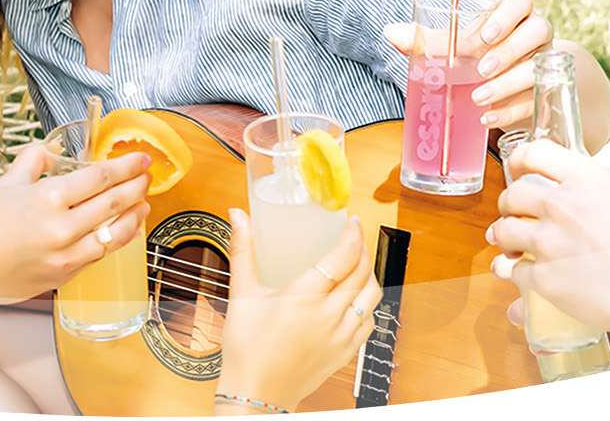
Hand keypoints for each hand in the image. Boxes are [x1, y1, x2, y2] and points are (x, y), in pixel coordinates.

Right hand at [0, 142, 150, 310]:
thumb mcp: (6, 183)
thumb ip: (33, 162)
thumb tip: (51, 149)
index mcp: (48, 198)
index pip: (100, 177)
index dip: (126, 167)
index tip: (141, 161)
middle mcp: (61, 228)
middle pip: (114, 203)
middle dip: (137, 187)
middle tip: (147, 177)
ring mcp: (65, 255)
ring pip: (115, 234)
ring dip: (135, 216)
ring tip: (144, 203)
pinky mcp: (63, 276)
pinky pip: (99, 256)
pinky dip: (115, 241)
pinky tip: (122, 231)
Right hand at [216, 208, 381, 411]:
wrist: (255, 393)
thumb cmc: (246, 348)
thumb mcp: (242, 294)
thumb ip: (242, 251)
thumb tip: (237, 216)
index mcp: (305, 297)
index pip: (343, 256)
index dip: (353, 235)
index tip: (353, 223)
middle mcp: (329, 315)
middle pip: (362, 272)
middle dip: (362, 250)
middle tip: (354, 240)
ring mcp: (341, 336)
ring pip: (372, 297)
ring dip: (369, 276)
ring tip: (357, 266)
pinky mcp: (346, 353)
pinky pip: (370, 322)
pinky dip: (368, 305)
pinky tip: (356, 300)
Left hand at [384, 0, 552, 128]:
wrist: (509, 87)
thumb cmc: (481, 57)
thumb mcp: (458, 48)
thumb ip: (430, 41)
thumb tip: (391, 32)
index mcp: (513, 15)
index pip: (521, 1)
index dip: (506, 16)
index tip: (484, 36)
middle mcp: (533, 35)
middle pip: (538, 30)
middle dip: (508, 51)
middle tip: (481, 69)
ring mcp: (545, 62)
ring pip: (539, 66)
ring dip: (509, 83)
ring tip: (480, 97)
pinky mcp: (547, 92)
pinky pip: (536, 99)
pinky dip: (510, 110)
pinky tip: (487, 119)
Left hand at [488, 141, 609, 360]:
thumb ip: (607, 194)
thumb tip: (601, 199)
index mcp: (587, 180)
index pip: (536, 153)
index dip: (521, 159)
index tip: (518, 168)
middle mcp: (561, 206)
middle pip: (514, 194)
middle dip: (509, 203)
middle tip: (514, 212)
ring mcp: (548, 242)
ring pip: (505, 230)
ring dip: (503, 236)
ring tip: (508, 244)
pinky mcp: (543, 277)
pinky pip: (513, 270)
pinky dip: (511, 271)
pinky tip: (515, 273)